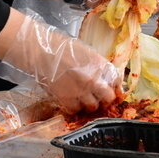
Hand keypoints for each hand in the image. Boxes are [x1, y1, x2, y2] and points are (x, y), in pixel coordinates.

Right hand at [0, 13, 122, 112]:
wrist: (42, 51)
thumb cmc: (62, 47)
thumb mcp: (86, 52)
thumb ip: (98, 65)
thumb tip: (105, 77)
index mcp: (100, 64)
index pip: (116, 80)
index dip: (116, 86)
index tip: (113, 88)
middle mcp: (94, 79)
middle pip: (109, 97)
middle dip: (106, 99)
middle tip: (100, 97)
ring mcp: (80, 91)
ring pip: (93, 106)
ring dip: (90, 104)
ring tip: (83, 98)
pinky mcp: (66, 99)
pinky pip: (75, 110)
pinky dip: (74, 107)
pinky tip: (71, 100)